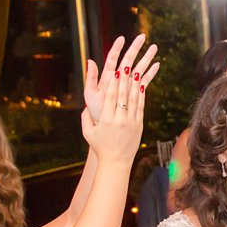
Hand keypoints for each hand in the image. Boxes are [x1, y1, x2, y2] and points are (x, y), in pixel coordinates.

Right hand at [80, 35, 161, 160]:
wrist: (116, 162)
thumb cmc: (100, 147)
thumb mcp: (88, 133)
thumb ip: (85, 118)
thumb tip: (84, 106)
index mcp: (106, 120)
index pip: (111, 97)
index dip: (114, 83)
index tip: (117, 71)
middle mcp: (120, 119)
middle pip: (123, 95)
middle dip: (125, 78)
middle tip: (128, 64)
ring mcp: (131, 122)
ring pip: (134, 99)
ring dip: (135, 83)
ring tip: (138, 69)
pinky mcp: (139, 125)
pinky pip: (140, 106)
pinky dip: (141, 94)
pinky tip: (142, 84)